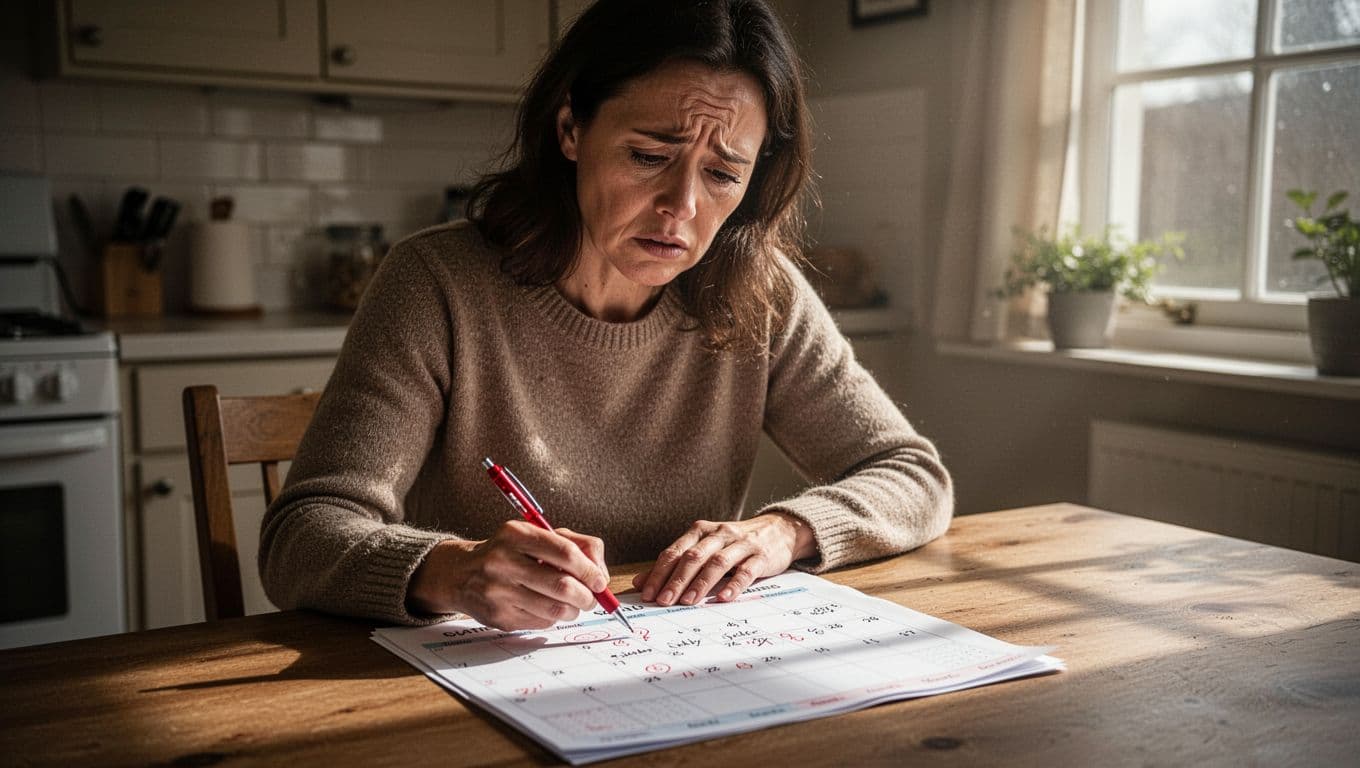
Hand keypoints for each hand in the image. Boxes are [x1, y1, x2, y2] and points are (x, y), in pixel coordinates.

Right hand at [407, 520, 609, 630]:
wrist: (460, 573)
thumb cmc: (509, 552)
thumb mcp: (536, 535)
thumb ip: (575, 544)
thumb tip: (601, 574)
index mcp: (516, 534)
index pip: (565, 553)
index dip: (590, 570)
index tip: (599, 581)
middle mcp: (503, 562)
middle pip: (562, 586)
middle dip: (587, 596)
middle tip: (591, 598)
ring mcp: (498, 591)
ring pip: (555, 610)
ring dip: (573, 611)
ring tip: (573, 605)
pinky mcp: (498, 616)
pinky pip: (540, 623)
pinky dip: (553, 619)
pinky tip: (546, 609)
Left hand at [632, 513, 815, 605]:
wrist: (778, 530)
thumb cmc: (734, 544)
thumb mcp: (704, 548)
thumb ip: (674, 564)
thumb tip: (640, 582)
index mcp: (700, 531)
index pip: (675, 552)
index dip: (658, 572)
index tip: (646, 593)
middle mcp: (719, 534)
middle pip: (693, 556)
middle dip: (676, 580)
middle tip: (663, 601)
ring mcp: (741, 544)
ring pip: (717, 562)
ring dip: (701, 583)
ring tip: (688, 602)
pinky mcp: (761, 556)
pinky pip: (746, 571)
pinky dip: (734, 585)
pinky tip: (724, 598)